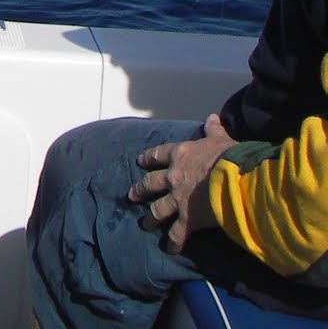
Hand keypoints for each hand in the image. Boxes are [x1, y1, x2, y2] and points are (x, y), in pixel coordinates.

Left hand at [128, 113, 237, 250]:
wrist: (235, 181)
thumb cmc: (229, 158)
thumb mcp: (220, 140)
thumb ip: (214, 130)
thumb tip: (213, 117)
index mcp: (180, 155)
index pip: (158, 154)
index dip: (149, 158)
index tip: (140, 161)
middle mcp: (173, 176)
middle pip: (151, 183)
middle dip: (140, 190)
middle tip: (131, 195)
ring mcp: (178, 199)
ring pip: (158, 209)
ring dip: (151, 218)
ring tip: (145, 224)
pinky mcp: (187, 220)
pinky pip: (177, 233)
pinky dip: (173, 242)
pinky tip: (170, 249)